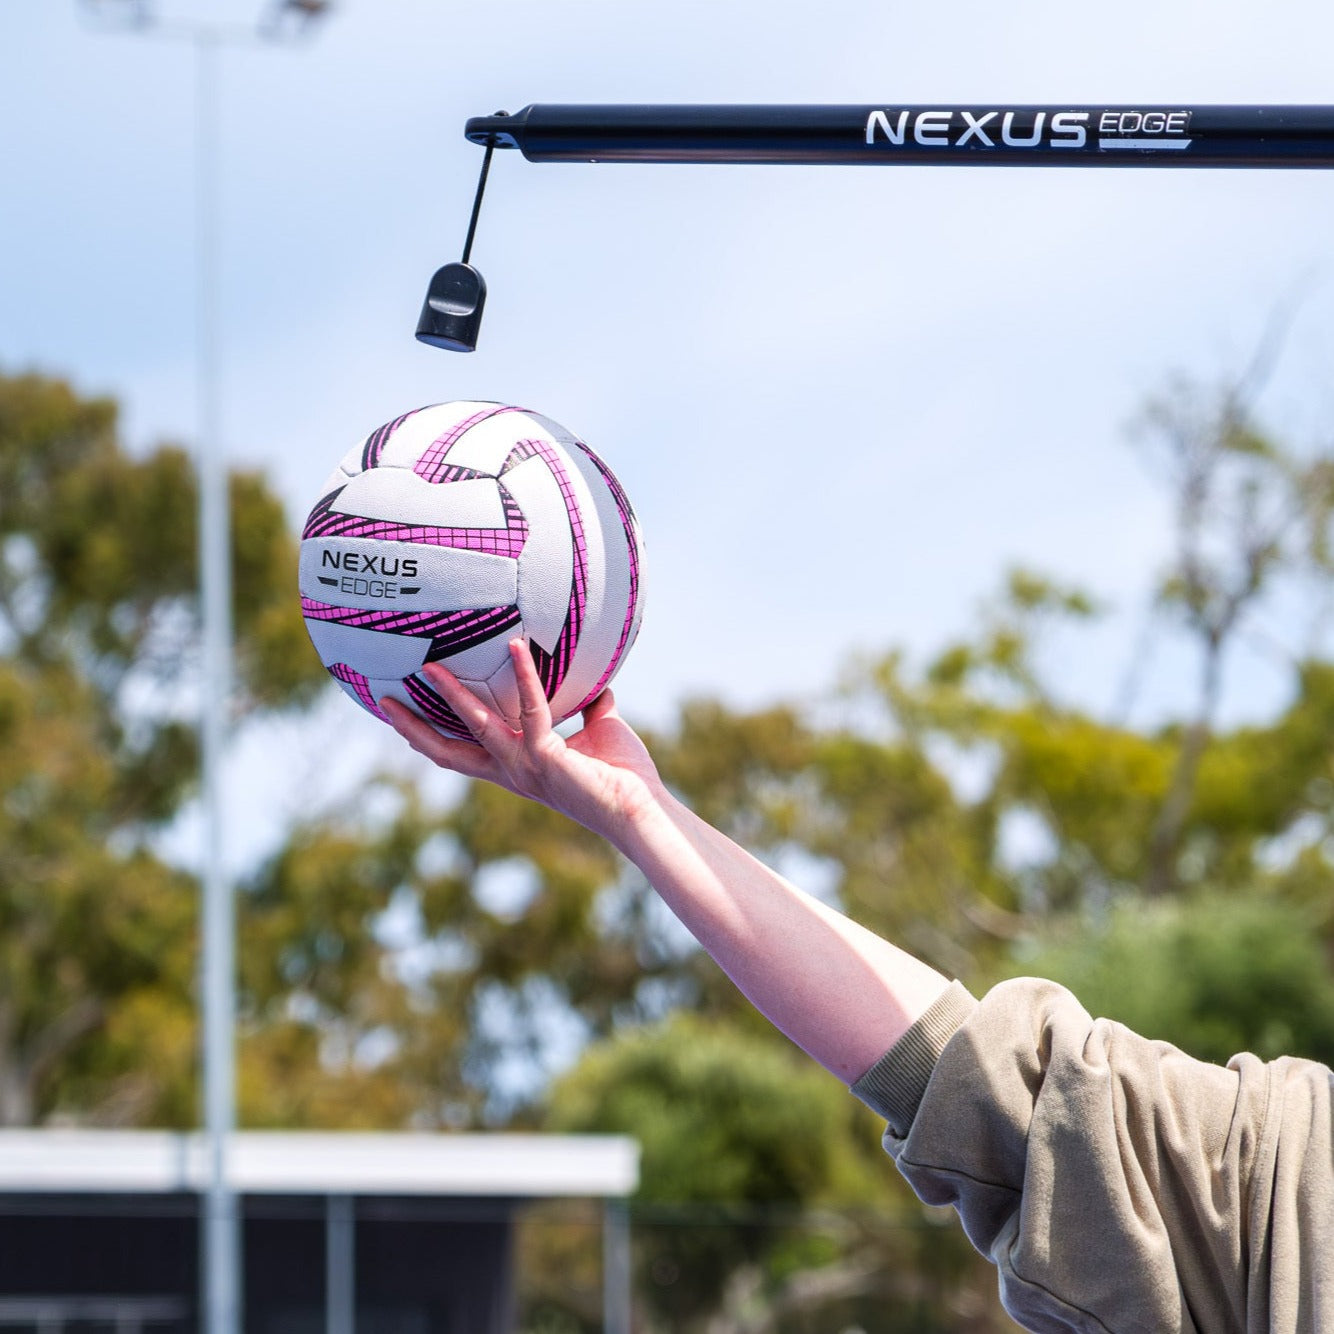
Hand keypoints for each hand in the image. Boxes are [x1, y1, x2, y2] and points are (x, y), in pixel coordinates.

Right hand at [380, 639, 664, 848]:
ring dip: (452, 696)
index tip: (402, 716)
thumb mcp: (600, 734)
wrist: (642, 809)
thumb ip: (591, 710)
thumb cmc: (624, 777)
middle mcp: (513, 771)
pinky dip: (523, 677)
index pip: (463, 753)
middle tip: (383, 699)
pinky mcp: (546, 757)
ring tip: (430, 667)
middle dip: (414, 727)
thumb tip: (599, 685)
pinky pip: (529, 710)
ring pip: (475, 726)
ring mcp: (525, 766)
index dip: (430, 736)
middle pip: (448, 750)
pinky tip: (516, 648)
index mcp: (518, 769)